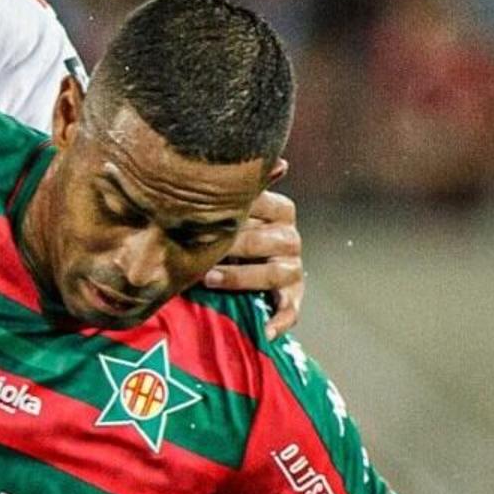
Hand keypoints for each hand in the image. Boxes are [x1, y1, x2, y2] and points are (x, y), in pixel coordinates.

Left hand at [203, 187, 302, 332]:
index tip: (208, 219)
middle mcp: (290, 238)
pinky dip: (280, 320)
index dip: (239, 214)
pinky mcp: (290, 296)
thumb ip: (244, 186)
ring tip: (211, 280)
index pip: (269, 206)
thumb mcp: (227, 207)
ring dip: (243, 277)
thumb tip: (281, 163)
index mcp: (280, 211)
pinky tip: (265, 330)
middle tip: (201, 253)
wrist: (226, 267)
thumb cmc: (221, 230)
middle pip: (273, 240)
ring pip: (279, 271)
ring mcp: (292, 268)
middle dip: (236, 247)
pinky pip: (291, 309)